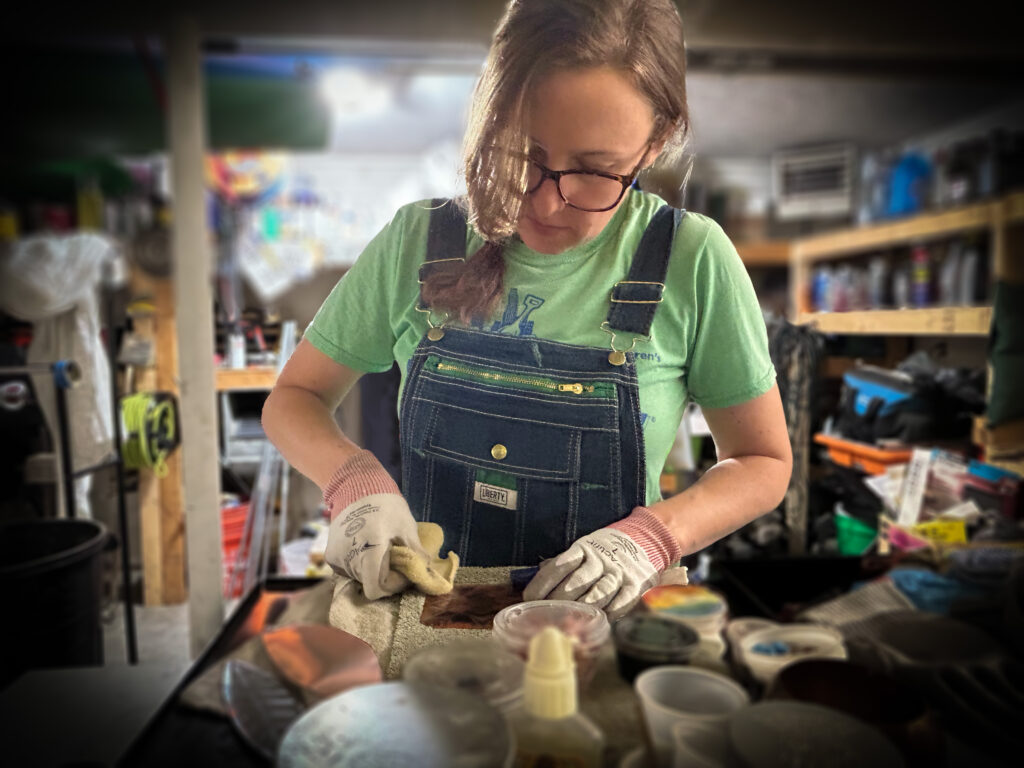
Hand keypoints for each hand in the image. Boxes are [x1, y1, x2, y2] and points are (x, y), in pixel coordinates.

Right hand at [324, 492, 425, 599]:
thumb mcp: (407, 529)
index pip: (376, 589)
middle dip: (386, 576)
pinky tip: (367, 548)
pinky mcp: (330, 556)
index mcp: (369, 552)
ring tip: (381, 550)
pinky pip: (348, 571)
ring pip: (359, 578)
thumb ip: (416, 554)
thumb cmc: (387, 507)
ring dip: (373, 570)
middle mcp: (348, 559)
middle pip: (369, 583)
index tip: (403, 569)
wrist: (358, 488)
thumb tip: (426, 573)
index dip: (393, 584)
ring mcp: (336, 559)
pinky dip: (360, 566)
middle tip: (396, 557)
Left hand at [523, 506, 682, 620]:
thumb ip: (562, 566)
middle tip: (547, 614)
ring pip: (598, 593)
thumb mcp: (582, 550)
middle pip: (576, 582)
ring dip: (582, 609)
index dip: (542, 583)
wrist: (643, 539)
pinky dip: (609, 612)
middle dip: (559, 600)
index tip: (529, 599)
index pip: (558, 566)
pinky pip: (621, 602)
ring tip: (569, 620)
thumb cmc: (603, 551)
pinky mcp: (635, 584)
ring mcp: (618, 572)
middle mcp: (600, 559)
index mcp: (583, 548)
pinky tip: (598, 619)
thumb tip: (535, 584)